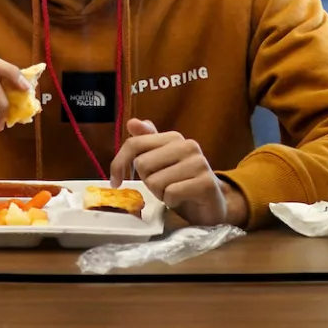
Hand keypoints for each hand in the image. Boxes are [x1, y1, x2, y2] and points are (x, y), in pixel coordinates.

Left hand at [109, 119, 247, 227]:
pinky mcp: (205, 183)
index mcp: (174, 137)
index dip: (119, 163)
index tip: (116, 181)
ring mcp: (199, 163)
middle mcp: (188, 145)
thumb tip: (132, 122)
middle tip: (163, 186)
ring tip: (174, 193)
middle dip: (147, 181)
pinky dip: (171, 201)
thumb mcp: (160, 162)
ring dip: (160, 193)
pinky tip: (182, 199)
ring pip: (155, 181)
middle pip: (142, 164)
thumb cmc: (182, 182)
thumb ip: (147, 141)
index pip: (134, 144)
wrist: (212, 204)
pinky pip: (170, 194)